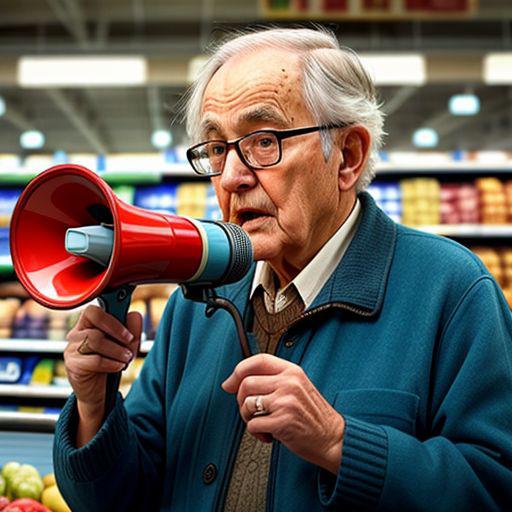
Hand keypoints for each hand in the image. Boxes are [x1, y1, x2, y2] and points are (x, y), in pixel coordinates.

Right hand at [64, 305, 141, 415]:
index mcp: (88, 323)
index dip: (112, 319)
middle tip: (129, 342)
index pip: (94, 310)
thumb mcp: (127, 345)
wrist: (98, 391)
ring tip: (125, 358)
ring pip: (95, 339)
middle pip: (95, 320)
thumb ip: (133, 329)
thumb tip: (134, 315)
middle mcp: (77, 333)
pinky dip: (111, 363)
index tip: (128, 333)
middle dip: (116, 330)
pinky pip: (94, 360)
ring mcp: (72, 348)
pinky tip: (118, 367)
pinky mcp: (72, 364)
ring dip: (117, 350)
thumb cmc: (111, 363)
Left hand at [222, 354, 344, 474]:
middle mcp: (289, 383)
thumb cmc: (313, 415)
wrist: (333, 438)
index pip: (258, 360)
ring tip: (262, 422)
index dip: (239, 370)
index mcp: (292, 371)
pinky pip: (252, 425)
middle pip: (246, 383)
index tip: (230, 383)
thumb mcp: (297, 386)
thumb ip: (272, 380)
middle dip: (241, 400)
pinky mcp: (282, 422)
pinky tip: (269, 434)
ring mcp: (285, 402)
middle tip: (251, 411)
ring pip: (246, 403)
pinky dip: (256, 433)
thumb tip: (233, 382)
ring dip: (248, 417)